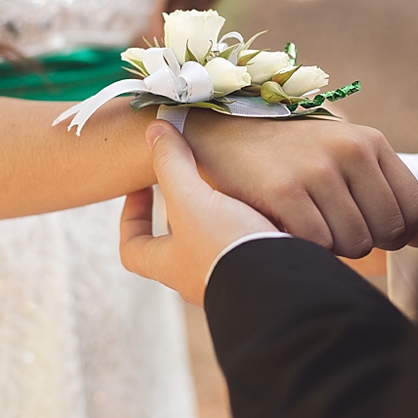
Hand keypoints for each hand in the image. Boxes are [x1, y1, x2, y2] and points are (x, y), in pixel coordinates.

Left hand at [120, 121, 276, 306]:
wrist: (286, 288)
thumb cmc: (226, 247)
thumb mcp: (191, 199)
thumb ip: (172, 164)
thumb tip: (152, 128)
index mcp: (173, 265)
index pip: (133, 249)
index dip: (130, 217)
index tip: (141, 187)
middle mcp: (200, 276)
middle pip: (179, 242)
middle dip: (186, 208)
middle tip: (197, 175)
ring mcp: (235, 276)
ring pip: (218, 240)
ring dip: (225, 212)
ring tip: (237, 179)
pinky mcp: (268, 270)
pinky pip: (254, 242)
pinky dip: (258, 220)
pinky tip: (271, 197)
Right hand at [185, 110, 417, 257]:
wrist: (227, 130)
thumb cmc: (293, 153)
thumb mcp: (342, 154)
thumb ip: (384, 188)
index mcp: (370, 142)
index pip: (416, 210)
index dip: (399, 232)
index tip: (372, 228)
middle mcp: (349, 151)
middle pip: (386, 232)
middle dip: (364, 239)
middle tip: (331, 220)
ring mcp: (316, 170)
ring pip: (354, 243)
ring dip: (333, 245)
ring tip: (309, 220)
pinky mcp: (284, 191)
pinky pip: (317, 244)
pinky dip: (305, 245)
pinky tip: (288, 224)